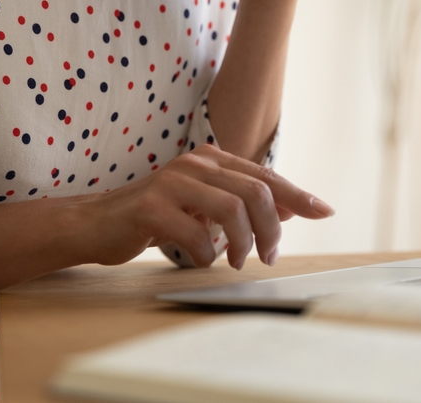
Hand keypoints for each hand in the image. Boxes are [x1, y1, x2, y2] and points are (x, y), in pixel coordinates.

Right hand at [83, 144, 333, 268]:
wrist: (96, 224)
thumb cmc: (156, 216)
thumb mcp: (204, 206)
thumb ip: (243, 202)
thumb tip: (291, 207)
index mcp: (210, 159)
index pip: (265, 176)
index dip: (298, 194)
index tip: (324, 212)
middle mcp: (194, 163)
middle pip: (255, 193)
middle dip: (271, 230)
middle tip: (268, 257)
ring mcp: (171, 182)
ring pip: (231, 210)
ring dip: (243, 243)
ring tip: (238, 262)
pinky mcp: (150, 207)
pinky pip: (196, 235)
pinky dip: (207, 255)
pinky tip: (201, 261)